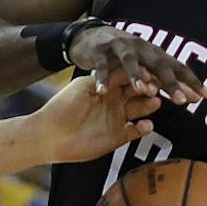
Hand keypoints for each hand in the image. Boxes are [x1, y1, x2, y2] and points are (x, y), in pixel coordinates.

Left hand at [30, 76, 159, 163]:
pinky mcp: (118, 136)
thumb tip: (127, 69)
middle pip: (137, 92)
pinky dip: (144, 128)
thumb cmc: (63, 106)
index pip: (128, 77)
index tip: (148, 73)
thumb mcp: (84, 86)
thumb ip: (106, 78)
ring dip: (149, 105)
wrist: (50, 134)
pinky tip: (146, 125)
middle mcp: (115, 100)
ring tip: (156, 102)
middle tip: (156, 88)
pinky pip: (136, 131)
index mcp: (107, 85)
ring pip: (140, 109)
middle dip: (148, 89)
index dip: (138, 75)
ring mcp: (118, 118)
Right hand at [70, 25, 206, 103]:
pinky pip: (102, 66)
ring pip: (131, 62)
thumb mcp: (148, 67)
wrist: (92, 36)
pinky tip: (103, 91)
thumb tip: (196, 98)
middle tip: (182, 102)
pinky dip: (103, 78)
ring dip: (137, 75)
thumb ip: (169, 82)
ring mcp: (121, 48)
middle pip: (159, 66)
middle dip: (171, 83)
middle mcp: (142, 49)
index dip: (193, 81)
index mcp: (156, 55)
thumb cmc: (127, 57)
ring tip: (143, 91)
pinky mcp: (100, 51)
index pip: (178, 68)